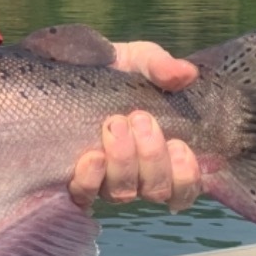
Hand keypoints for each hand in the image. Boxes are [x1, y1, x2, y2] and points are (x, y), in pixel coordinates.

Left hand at [69, 42, 201, 211]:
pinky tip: (92, 156)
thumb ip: (161, 67)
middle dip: (152, 155)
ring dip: (124, 161)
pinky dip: (91, 178)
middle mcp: (137, 175)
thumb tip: (186, 73)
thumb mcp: (138, 60)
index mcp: (163, 154)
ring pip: (123, 193)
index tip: (179, 144)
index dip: (186, 175)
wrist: (69, 71)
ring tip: (115, 125)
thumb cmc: (113, 72)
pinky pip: (85, 195)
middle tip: (140, 118)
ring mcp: (105, 181)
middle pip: (155, 189)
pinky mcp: (75, 181)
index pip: (184, 187)